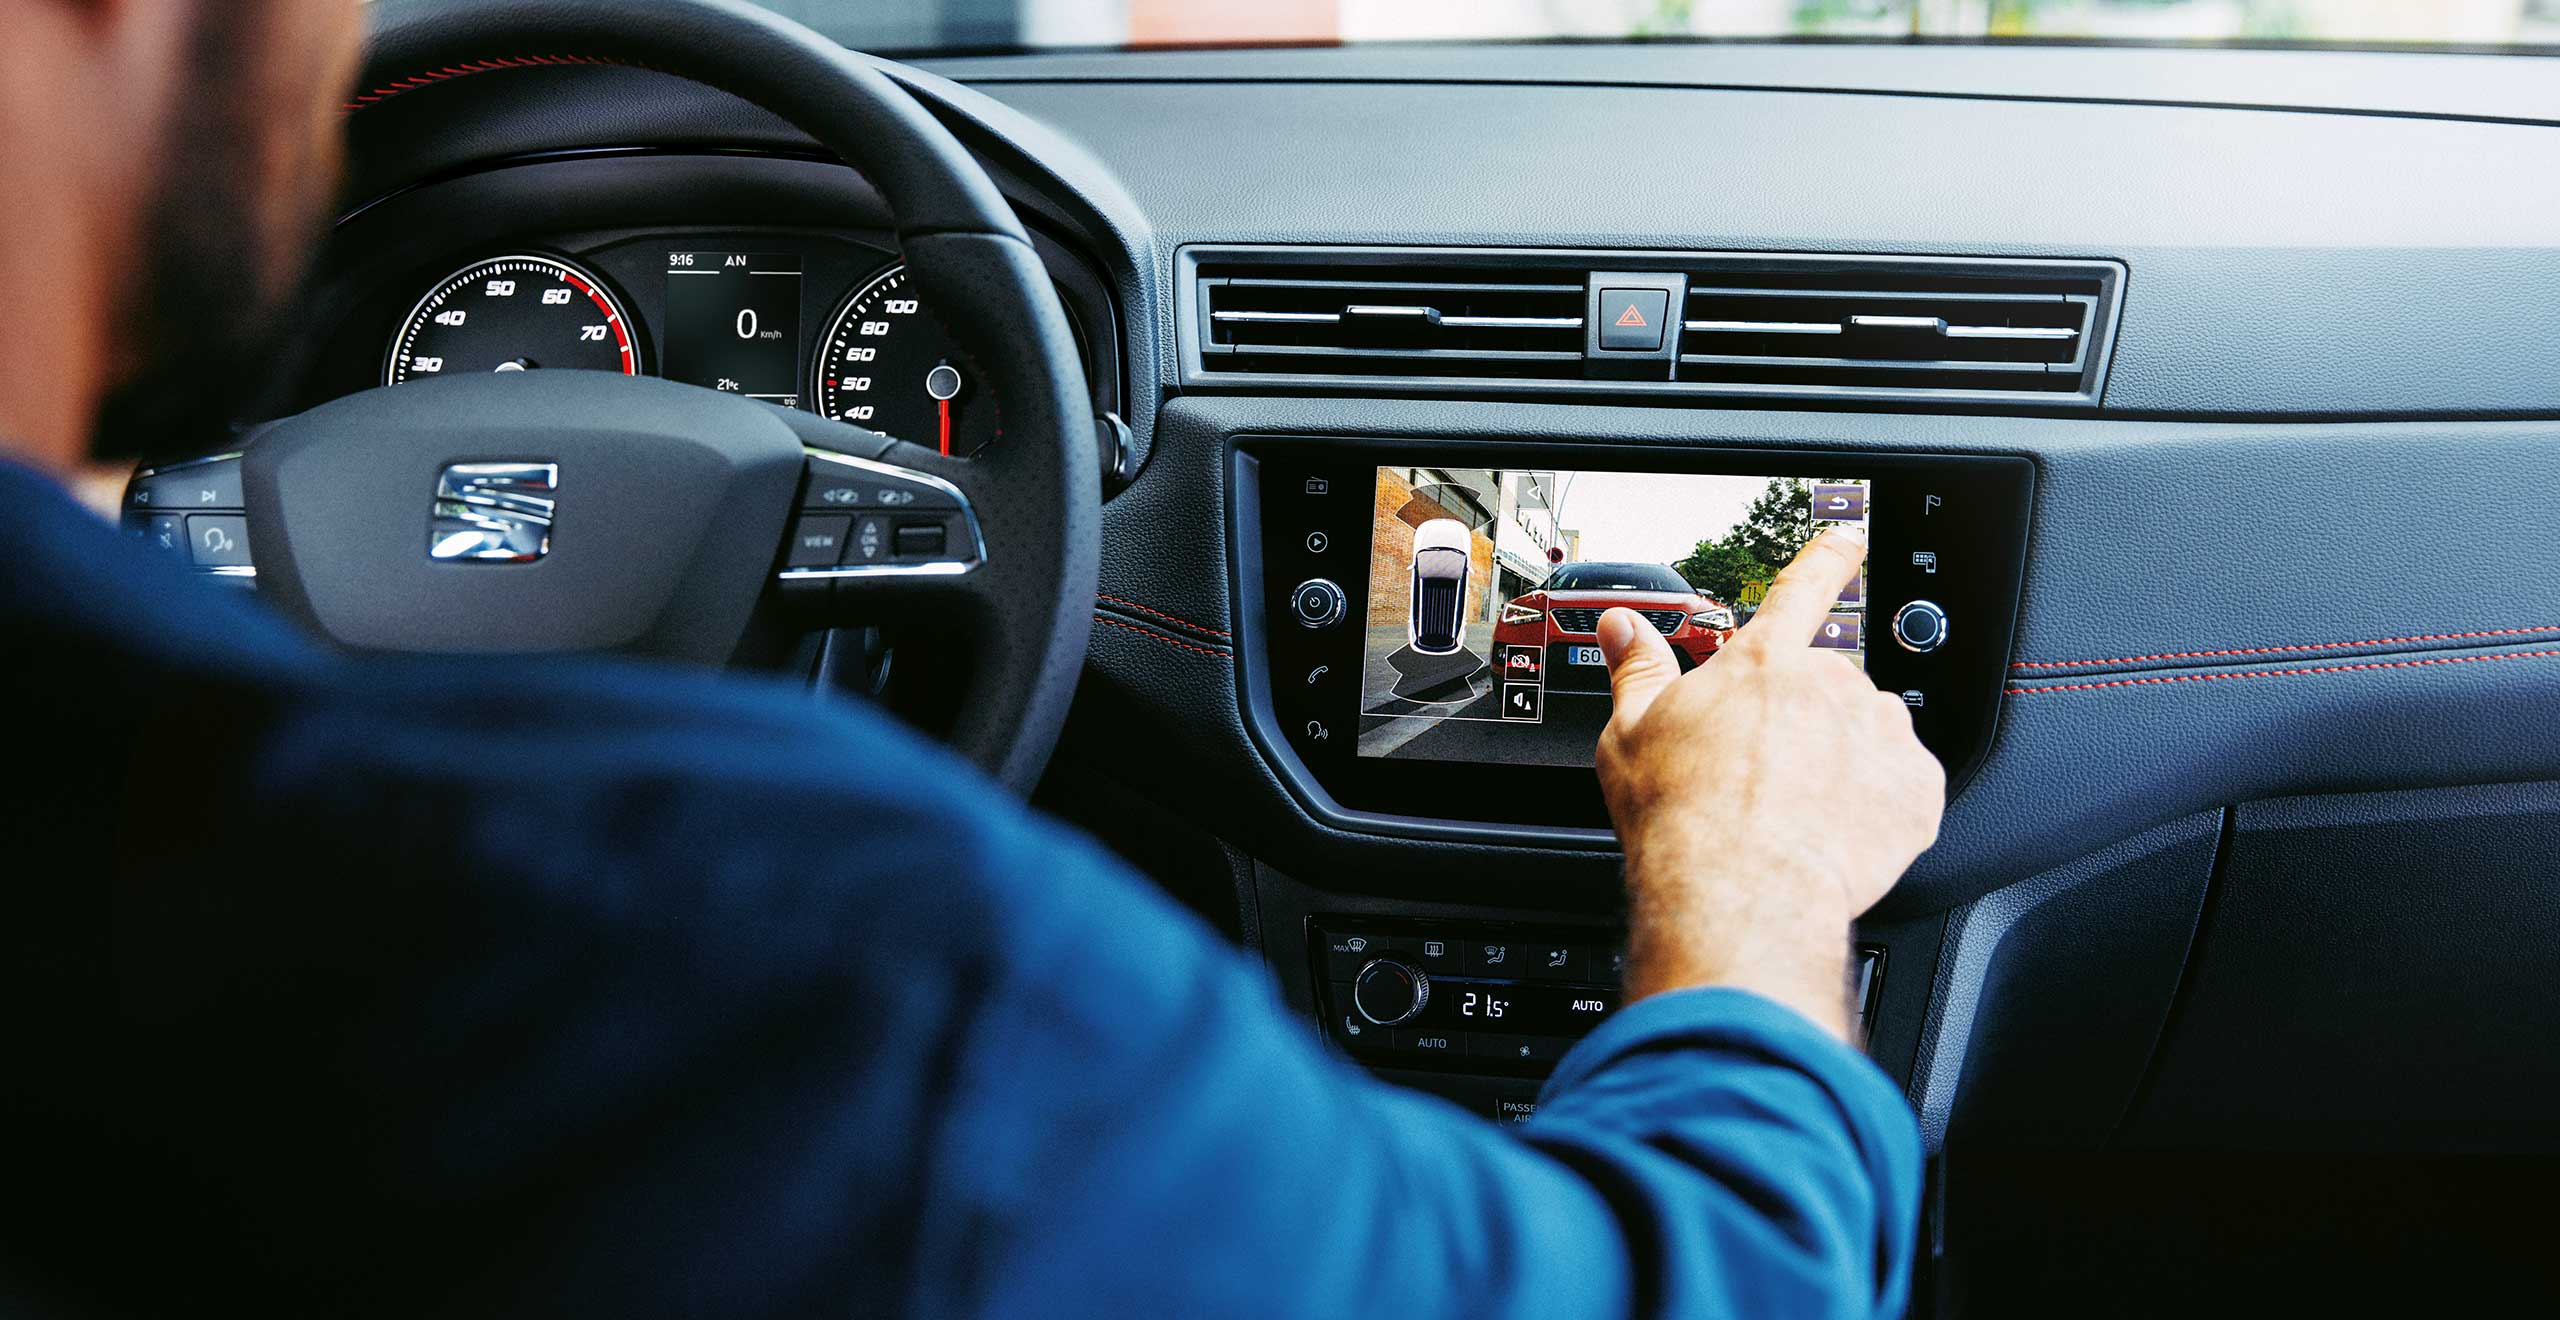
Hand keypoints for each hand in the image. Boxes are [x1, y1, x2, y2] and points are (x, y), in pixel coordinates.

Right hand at [1594, 524, 1943, 1037]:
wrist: (1740, 892)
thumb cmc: (1682, 818)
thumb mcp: (1633, 733)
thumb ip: (1638, 670)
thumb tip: (1623, 627)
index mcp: (1761, 663)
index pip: (1802, 589)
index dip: (1827, 559)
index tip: (1849, 540)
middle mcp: (1829, 684)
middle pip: (1828, 686)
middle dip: (1806, 721)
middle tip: (1769, 774)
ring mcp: (1878, 733)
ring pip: (1870, 732)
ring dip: (1846, 759)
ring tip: (1801, 810)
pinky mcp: (1915, 788)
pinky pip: (1905, 785)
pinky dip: (1880, 805)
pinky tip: (1837, 832)